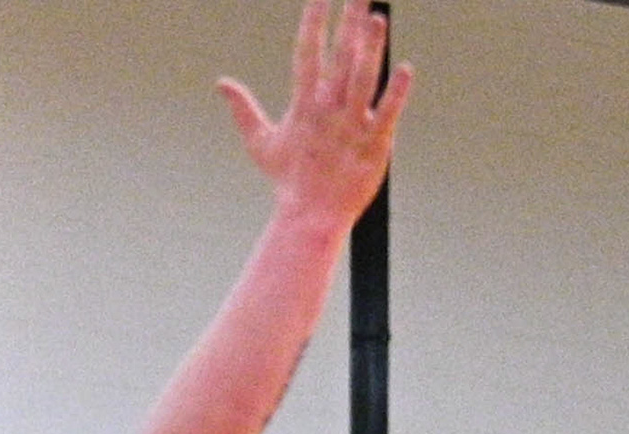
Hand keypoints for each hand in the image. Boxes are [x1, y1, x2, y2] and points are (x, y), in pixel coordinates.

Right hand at [217, 0, 410, 237]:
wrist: (310, 217)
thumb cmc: (288, 181)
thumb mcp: (261, 143)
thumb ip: (243, 109)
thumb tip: (221, 83)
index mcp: (304, 104)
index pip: (307, 52)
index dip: (314, 21)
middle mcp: (328, 109)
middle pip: (340, 56)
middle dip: (349, 21)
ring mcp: (352, 126)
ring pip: (363, 78)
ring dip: (371, 47)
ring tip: (377, 17)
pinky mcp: (375, 144)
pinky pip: (388, 113)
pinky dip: (397, 92)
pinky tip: (406, 69)